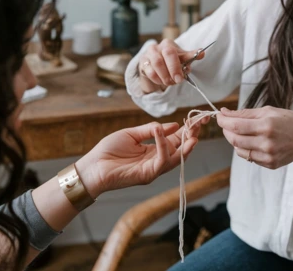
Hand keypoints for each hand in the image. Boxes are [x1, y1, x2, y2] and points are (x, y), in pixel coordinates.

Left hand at [75, 119, 208, 197]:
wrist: (92, 167)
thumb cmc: (108, 151)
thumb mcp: (131, 134)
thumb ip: (151, 129)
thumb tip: (173, 125)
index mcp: (154, 150)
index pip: (176, 140)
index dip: (187, 130)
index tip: (196, 118)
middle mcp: (157, 161)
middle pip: (181, 149)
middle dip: (192, 136)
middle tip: (200, 122)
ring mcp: (153, 169)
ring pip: (176, 158)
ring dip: (186, 145)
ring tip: (193, 131)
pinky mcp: (148, 174)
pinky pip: (162, 160)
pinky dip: (164, 145)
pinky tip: (162, 132)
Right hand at [138, 39, 204, 92]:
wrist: (154, 69)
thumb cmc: (169, 63)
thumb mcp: (181, 60)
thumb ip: (191, 56)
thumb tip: (202, 53)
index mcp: (168, 44)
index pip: (174, 51)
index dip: (181, 61)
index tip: (187, 69)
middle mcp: (157, 47)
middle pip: (166, 55)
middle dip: (174, 69)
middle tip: (178, 80)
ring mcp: (148, 54)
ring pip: (157, 63)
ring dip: (165, 75)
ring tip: (171, 82)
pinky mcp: (142, 63)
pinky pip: (149, 71)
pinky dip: (157, 78)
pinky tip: (161, 82)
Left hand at [216, 106, 292, 168]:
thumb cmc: (289, 120)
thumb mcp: (268, 111)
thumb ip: (244, 113)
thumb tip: (224, 113)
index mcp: (266, 126)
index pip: (235, 126)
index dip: (223, 121)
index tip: (219, 116)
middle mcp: (267, 143)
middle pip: (234, 140)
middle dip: (226, 130)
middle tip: (226, 124)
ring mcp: (268, 156)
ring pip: (239, 150)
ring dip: (234, 140)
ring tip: (240, 132)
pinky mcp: (270, 164)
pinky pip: (249, 157)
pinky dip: (244, 148)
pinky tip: (251, 141)